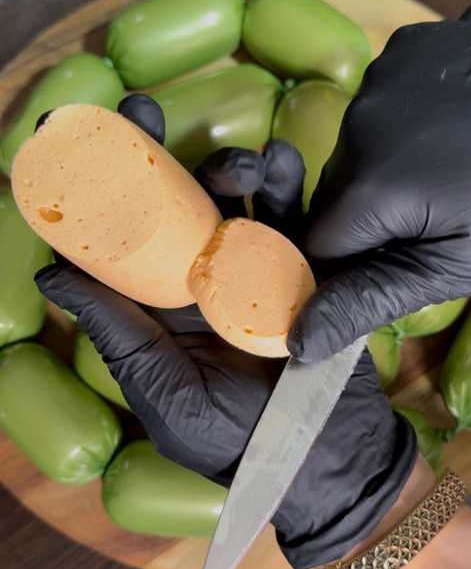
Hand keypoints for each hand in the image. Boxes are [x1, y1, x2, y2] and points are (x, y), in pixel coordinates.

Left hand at [35, 95, 415, 568]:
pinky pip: (290, 216)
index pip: (113, 240)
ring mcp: (248, 267)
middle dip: (153, 154)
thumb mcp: (164, 393)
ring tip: (243, 163)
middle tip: (141, 111)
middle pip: (169, 202)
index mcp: (154, 306)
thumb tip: (50, 275)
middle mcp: (195, 277)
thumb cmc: (231, 440)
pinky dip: (287, 185)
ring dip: (229, 167)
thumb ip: (116, 334)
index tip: (63, 140)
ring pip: (230, 199)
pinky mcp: (297, 266)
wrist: (321, 457)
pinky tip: (283, 164)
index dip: (88, 190)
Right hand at [286, 0, 470, 360]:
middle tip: (438, 212)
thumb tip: (300, 341)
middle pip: (332, 193)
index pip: (316, 241)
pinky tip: (448, 126)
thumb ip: (371, 299)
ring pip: (353, 149)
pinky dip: (400, 123)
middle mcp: (357, 120)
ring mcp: (381, 75)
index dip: (354, 259)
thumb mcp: (457, 264)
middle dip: (368, 214)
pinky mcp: (404, 48)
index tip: (403, 254)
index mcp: (367, 184)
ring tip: (449, 168)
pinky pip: (377, 103)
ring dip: (383, 167)